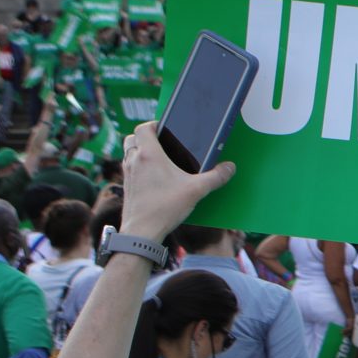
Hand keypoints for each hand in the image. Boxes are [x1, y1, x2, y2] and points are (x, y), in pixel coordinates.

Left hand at [117, 123, 234, 240]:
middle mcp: (134, 161)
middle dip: (145, 137)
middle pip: (132, 138)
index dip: (154, 125)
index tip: (166, 129)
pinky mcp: (126, 187)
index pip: (143, 128)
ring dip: (139, 150)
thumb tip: (230, 168)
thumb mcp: (196, 191)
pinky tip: (153, 178)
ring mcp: (128, 174)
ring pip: (128, 152)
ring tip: (158, 159)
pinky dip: (138, 166)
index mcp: (149, 155)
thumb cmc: (164, 208)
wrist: (141, 232)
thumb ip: (215, 177)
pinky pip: (129, 168)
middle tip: (161, 142)